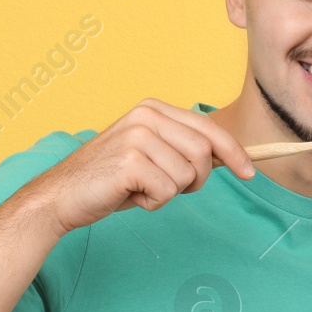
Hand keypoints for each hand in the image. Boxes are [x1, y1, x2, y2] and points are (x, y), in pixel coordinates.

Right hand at [25, 98, 255, 233]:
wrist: (62, 196)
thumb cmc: (110, 180)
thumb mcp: (151, 155)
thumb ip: (183, 149)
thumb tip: (231, 157)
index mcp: (153, 108)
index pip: (208, 128)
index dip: (235, 152)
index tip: (249, 173)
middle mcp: (146, 115)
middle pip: (205, 152)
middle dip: (195, 180)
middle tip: (167, 189)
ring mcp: (138, 136)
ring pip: (188, 175)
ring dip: (170, 193)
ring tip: (141, 189)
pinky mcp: (131, 161)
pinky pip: (168, 191)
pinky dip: (154, 203)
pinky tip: (130, 196)